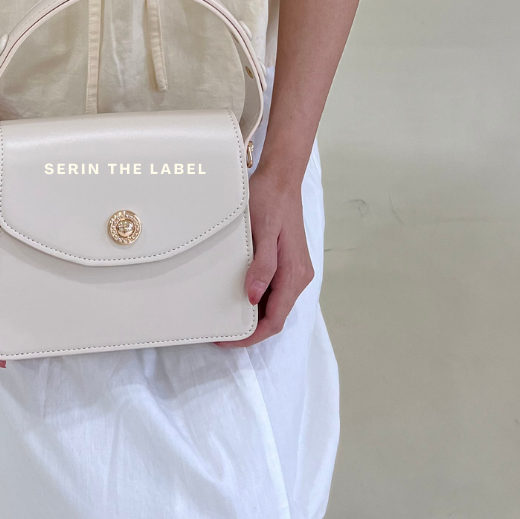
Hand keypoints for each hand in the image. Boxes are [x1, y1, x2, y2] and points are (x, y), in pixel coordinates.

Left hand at [214, 165, 313, 348]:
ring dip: (253, 314)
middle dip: (250, 328)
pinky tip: (239, 295)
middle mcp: (299, 276)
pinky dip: (257, 298)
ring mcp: (294, 270)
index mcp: (294, 273)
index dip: (252, 335)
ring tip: (226, 314)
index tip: (227, 338)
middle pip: (275, 315)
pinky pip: (274, 289)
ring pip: (274, 304)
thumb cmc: (269, 201)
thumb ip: (262, 265)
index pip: (275, 319)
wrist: (280, 179)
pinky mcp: (288, 263)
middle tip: (220, 330)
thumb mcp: (262, 232)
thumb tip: (253, 297)